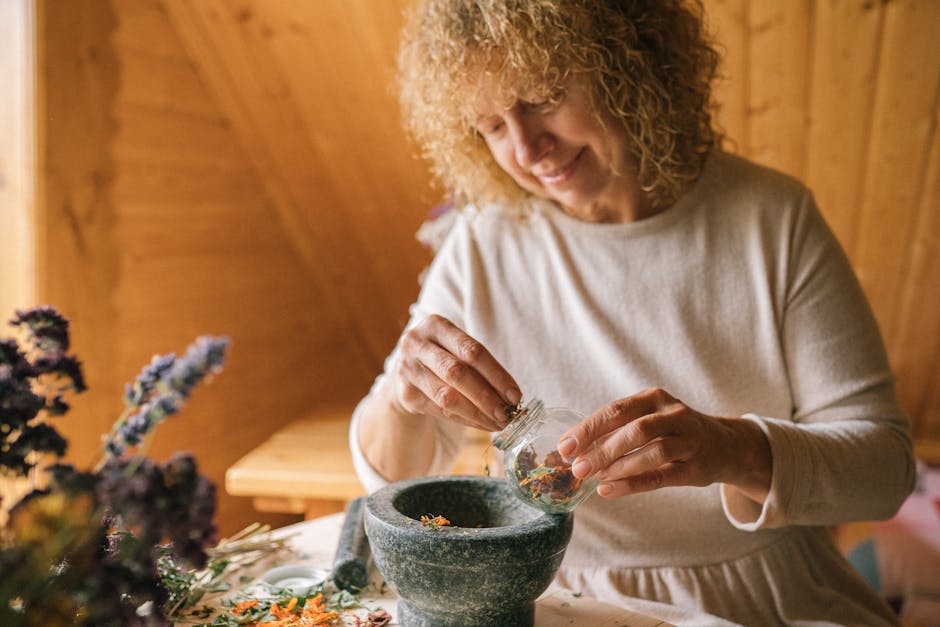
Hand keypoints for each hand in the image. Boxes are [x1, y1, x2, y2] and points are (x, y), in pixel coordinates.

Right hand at [389, 314, 521, 430]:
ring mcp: (407, 369)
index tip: (515, 395)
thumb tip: (511, 397)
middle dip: (486, 397)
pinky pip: (440, 410)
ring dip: (477, 413)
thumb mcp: (456, 350)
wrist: (406, 371)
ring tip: (497, 423)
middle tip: (506, 414)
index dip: (496, 375)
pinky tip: (481, 424)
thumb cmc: (443, 357)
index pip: (472, 351)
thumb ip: (480, 366)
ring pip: (447, 395)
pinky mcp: (405, 393)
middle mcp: (416, 343)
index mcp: (436, 325)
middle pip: (458, 372)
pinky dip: (465, 419)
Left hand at [557, 388, 770, 501]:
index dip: (589, 428)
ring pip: (652, 451)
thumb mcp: (649, 419)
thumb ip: (616, 430)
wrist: (726, 444)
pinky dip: (632, 483)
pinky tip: (609, 490)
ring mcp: (689, 441)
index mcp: (655, 398)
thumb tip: (574, 449)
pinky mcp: (696, 468)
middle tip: (577, 467)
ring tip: (594, 478)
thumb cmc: (674, 431)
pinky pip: (662, 476)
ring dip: (619, 466)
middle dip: (602, 448)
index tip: (565, 446)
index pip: (616, 410)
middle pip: (634, 429)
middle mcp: (674, 415)